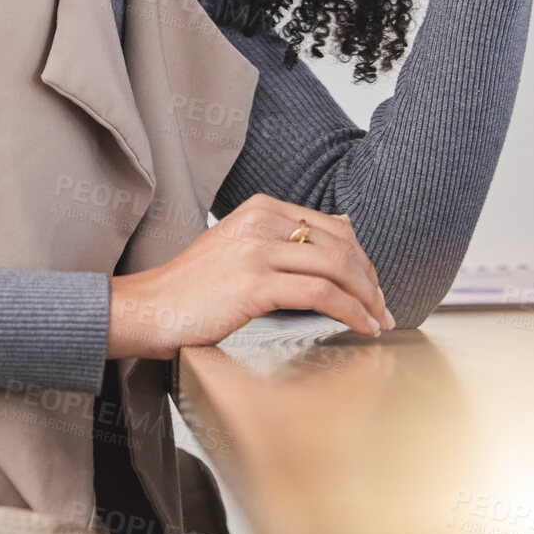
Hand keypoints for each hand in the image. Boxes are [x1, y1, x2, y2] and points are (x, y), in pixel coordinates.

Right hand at [106, 193, 393, 360]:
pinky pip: (321, 293)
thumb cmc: (192, 287)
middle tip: (382, 307)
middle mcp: (261, 220)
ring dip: (367, 297)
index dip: (362, 259)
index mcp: (260, 207)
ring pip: (337, 266)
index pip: (333, 226)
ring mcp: (257, 249)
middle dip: (370, 279)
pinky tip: (360, 326)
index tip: (373, 287)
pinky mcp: (255, 282)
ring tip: (378, 319)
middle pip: (341, 244)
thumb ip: (286, 234)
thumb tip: (343, 224)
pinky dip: (350, 311)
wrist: (150, 308)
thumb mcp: (240, 244)